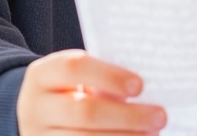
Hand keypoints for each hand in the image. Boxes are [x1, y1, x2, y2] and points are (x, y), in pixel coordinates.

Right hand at [17, 49, 165, 134]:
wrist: (36, 117)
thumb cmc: (69, 91)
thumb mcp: (77, 79)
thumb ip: (103, 82)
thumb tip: (147, 96)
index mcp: (43, 75)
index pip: (74, 68)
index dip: (109, 76)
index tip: (139, 86)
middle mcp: (36, 107)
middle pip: (84, 112)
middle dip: (127, 116)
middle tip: (160, 116)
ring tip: (153, 133)